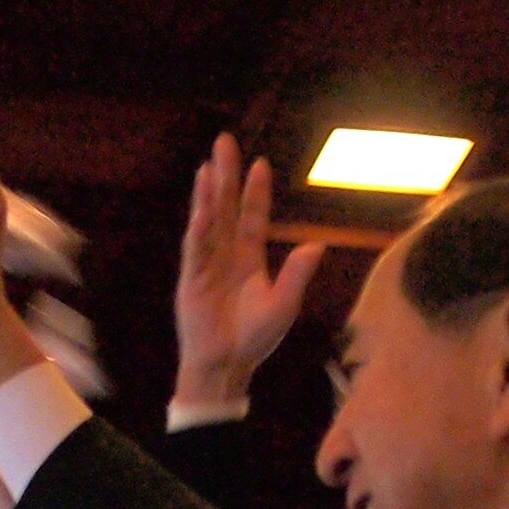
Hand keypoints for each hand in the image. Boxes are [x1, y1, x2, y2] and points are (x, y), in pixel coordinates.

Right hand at [174, 132, 325, 411]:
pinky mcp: (191, 278)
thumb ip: (298, 274)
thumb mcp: (284, 305)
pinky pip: (196, 247)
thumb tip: (316, 245)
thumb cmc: (255, 339)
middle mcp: (226, 255)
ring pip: (209, 219)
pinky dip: (199, 226)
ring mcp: (207, 264)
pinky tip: (202, 205)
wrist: (226, 367)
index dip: (256, 191)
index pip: (253, 217)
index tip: (260, 163)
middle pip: (226, 206)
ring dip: (208, 192)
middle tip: (226, 141)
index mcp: (249, 260)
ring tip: (209, 163)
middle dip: (227, 175)